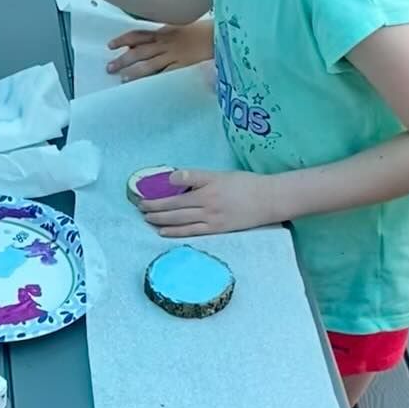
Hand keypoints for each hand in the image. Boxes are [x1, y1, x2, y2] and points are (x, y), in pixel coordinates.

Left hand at [107, 24, 210, 80]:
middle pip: (139, 52)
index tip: (110, 45)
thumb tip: (140, 42)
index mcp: (164, 32)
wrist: (220, 35)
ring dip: (134, 72)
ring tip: (122, 78)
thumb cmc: (201, 31)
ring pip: (149, 64)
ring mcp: (174, 55)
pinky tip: (145, 87)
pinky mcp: (183, 66)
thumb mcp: (179, 27)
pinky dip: (154, 80)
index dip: (123, 39)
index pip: (138, 35)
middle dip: (123, 59)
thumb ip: (161, 34)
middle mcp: (166, 43)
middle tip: (109, 68)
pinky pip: (165, 74)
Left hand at [138, 167, 281, 235]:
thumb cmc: (245, 184)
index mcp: (206, 189)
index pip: (174, 194)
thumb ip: (195, 176)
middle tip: (140, 208)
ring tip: (147, 219)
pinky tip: (163, 232)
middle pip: (174, 209)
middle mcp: (206, 206)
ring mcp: (211, 220)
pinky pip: (192, 232)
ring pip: (179, 221)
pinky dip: (175, 232)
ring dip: (161, 221)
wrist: (268, 199)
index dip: (157, 197)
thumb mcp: (219, 174)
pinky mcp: (217, 230)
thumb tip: (171, 178)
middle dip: (154, 209)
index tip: (143, 195)